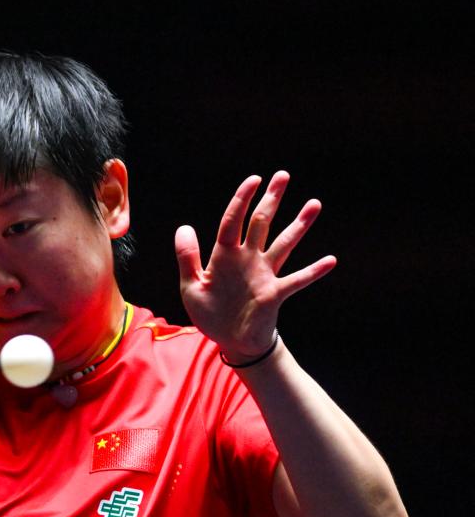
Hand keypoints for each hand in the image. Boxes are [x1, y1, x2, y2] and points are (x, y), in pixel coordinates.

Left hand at [174, 171, 335, 362]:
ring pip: (284, 244)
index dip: (241, 200)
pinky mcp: (275, 294)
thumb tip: (184, 227)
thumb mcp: (191, 287)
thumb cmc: (211, 314)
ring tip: (314, 204)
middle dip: (271, 199)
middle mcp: (248, 260)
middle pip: (261, 223)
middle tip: (283, 175)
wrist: (231, 341)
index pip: (232, 221)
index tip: (254, 179)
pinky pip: (297, 280)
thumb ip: (187, 258)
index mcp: (224, 256)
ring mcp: (264, 275)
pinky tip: (331, 260)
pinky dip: (313, 271)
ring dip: (299, 225)